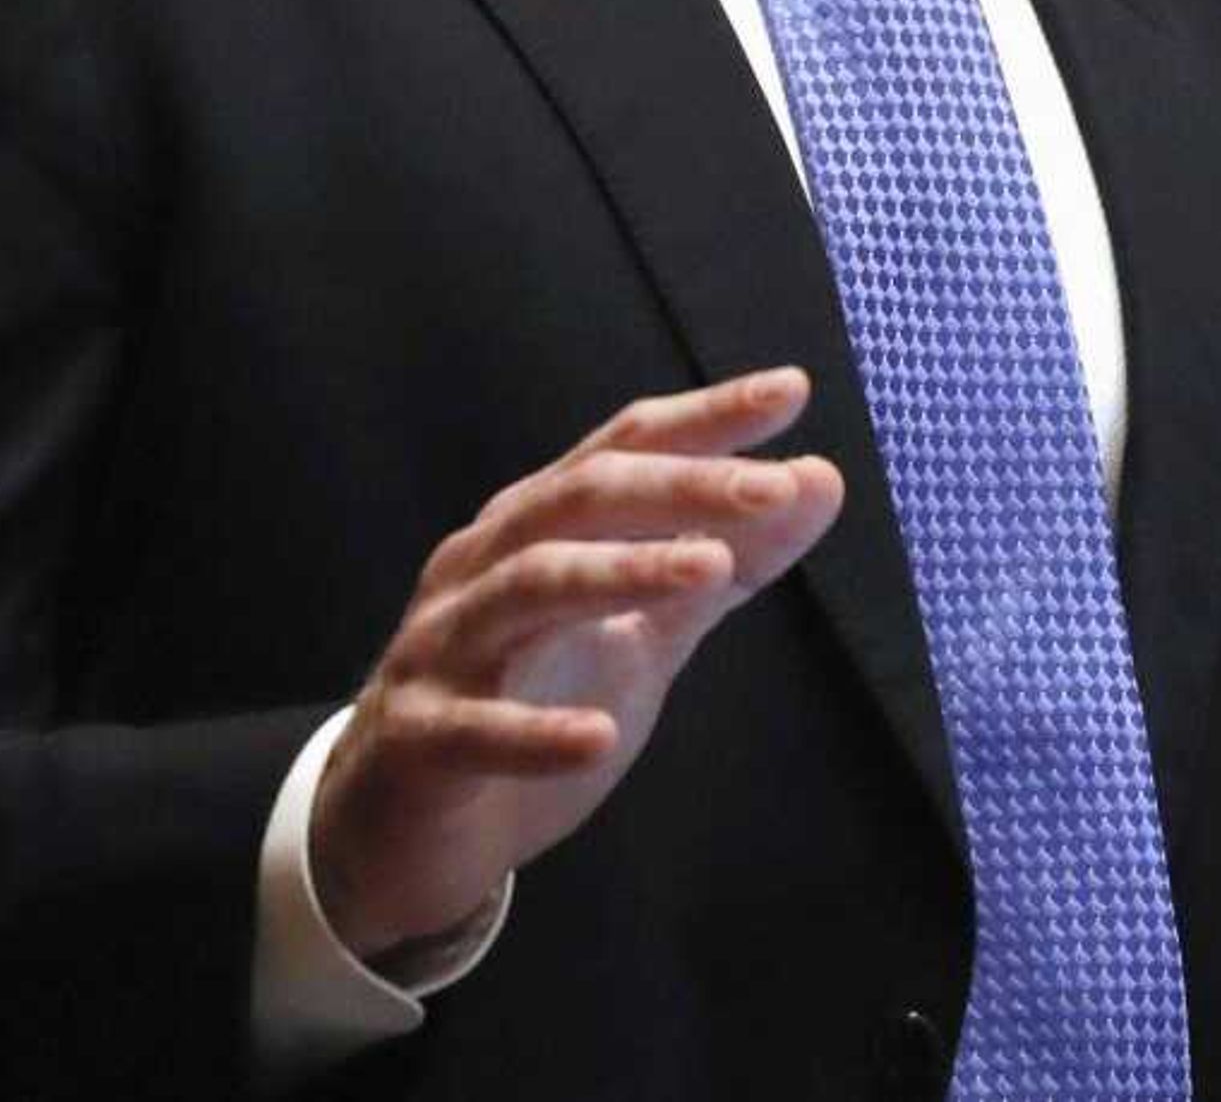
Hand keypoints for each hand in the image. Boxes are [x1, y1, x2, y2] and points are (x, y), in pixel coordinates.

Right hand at [309, 364, 843, 960]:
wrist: (403, 829)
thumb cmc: (531, 702)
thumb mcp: (643, 631)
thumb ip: (722, 563)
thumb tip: (817, 480)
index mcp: (537, 527)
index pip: (624, 449)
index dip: (705, 418)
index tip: (792, 391)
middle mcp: (484, 566)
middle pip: (580, 498)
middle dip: (681, 485)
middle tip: (774, 484)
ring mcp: (443, 648)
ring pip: (529, 585)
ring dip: (622, 571)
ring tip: (710, 568)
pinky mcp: (417, 740)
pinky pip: (474, 729)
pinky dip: (536, 733)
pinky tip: (598, 740)